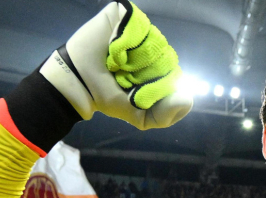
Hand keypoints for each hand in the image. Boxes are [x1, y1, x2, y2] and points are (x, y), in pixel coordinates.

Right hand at [38, 0, 190, 127]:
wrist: (78, 85)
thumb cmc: (108, 96)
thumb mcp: (141, 116)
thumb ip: (166, 115)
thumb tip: (187, 99)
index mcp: (160, 66)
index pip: (175, 74)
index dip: (155, 86)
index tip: (134, 92)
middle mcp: (153, 44)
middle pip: (166, 57)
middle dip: (144, 74)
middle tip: (123, 77)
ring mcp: (140, 28)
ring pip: (154, 41)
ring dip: (133, 59)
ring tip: (117, 64)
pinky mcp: (124, 14)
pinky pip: (137, 24)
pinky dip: (125, 42)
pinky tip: (113, 51)